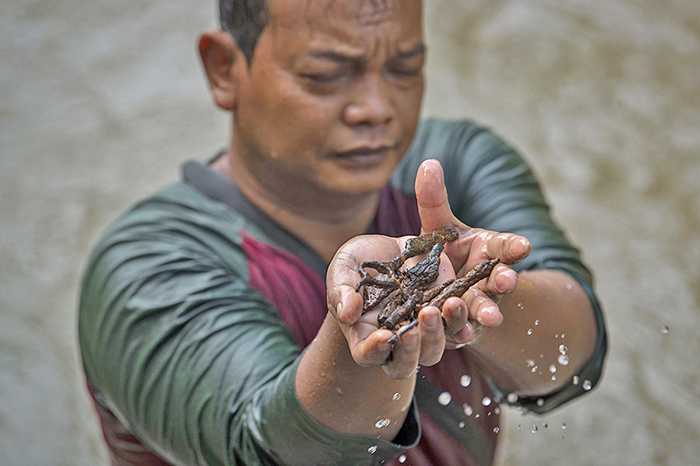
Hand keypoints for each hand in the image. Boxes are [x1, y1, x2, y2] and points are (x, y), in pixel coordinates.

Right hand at [327, 234, 456, 378]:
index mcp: (364, 335)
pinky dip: (461, 320)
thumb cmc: (358, 264)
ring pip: (433, 349)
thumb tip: (347, 314)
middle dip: (412, 349)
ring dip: (438, 334)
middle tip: (415, 324)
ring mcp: (420, 329)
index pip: (367, 355)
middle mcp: (394, 340)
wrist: (389, 251)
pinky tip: (459, 304)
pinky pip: (456, 326)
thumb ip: (341, 291)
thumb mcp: (343, 269)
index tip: (384, 336)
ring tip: (443, 306)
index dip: (375, 351)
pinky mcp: (442, 313)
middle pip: (404, 364)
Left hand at [415, 159, 531, 346]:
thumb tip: (429, 162)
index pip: (506, 246)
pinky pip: (462, 331)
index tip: (524, 244)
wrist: (436, 293)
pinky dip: (462, 332)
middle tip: (508, 280)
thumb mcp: (438, 225)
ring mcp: (477, 306)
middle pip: (500, 280)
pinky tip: (461, 334)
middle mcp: (488, 279)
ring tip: (490, 315)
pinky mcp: (461, 329)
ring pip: (484, 308)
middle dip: (505, 280)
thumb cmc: (443, 253)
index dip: (515, 246)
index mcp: (489, 251)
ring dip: (486, 310)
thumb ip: (433, 199)